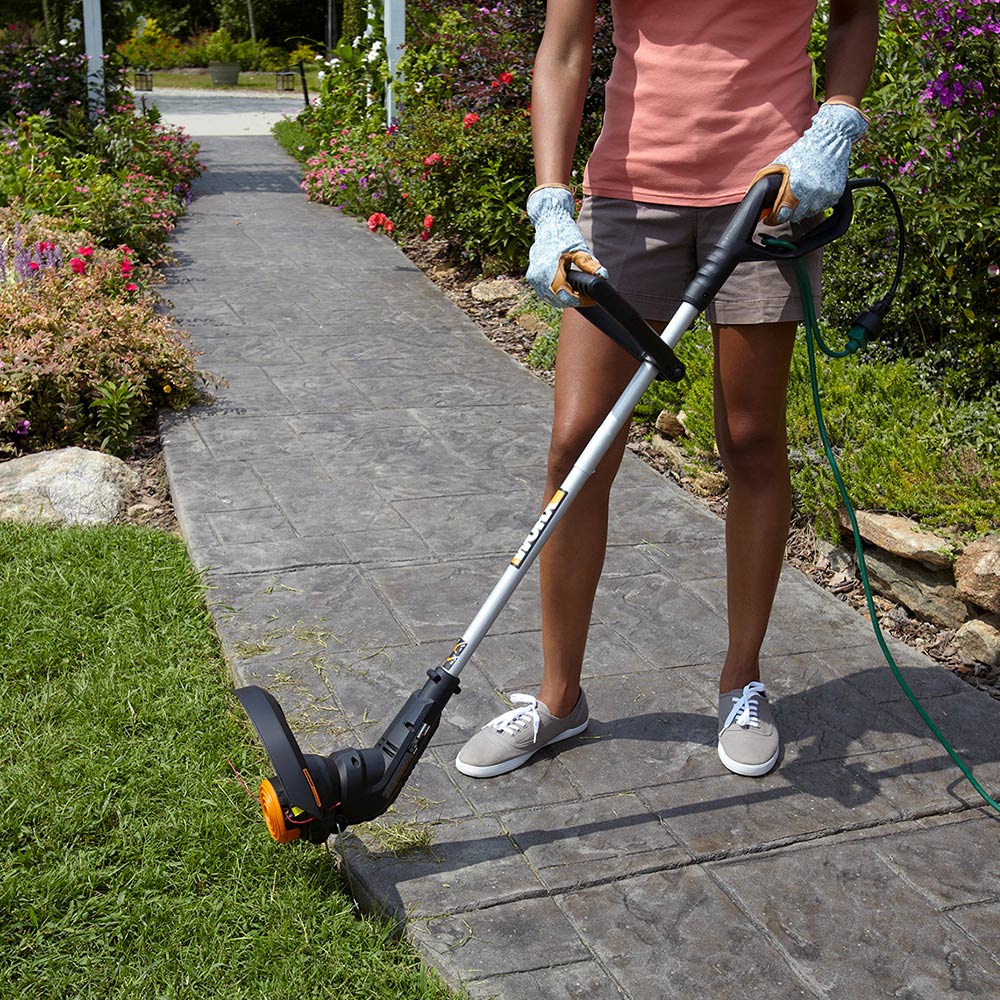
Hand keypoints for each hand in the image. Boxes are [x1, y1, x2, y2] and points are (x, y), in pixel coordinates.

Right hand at [525, 186, 606, 307]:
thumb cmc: (564, 234)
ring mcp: (533, 278)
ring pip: (550, 298)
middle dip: (573, 300)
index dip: (580, 300)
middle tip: (588, 296)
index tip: (591, 299)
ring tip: (579, 292)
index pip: (564, 296)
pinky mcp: (532, 276)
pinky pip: (545, 291)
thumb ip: (590, 265)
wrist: (549, 222)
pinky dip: (556, 293)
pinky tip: (567, 287)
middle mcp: (538, 277)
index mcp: (549, 270)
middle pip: (557, 299)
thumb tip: (603, 276)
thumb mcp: (579, 249)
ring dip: (564, 298)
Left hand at [766, 102, 868, 223]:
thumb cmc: (804, 150)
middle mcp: (811, 193)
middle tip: (785, 205)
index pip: (781, 215)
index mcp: (796, 186)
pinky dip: (816, 203)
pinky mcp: (835, 194)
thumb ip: (765, 179)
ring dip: (802, 209)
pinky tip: (813, 192)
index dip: (773, 219)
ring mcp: (825, 194)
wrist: (832, 139)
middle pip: (795, 217)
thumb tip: (753, 193)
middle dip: (787, 212)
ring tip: (800, 196)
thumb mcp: (780, 163)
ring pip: (809, 213)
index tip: (770, 218)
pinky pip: (822, 207)